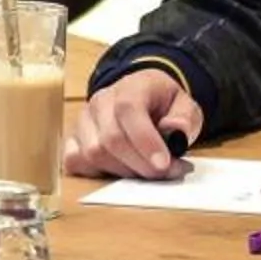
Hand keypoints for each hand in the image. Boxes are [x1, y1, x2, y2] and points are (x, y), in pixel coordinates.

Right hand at [66, 67, 204, 179]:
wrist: (146, 101)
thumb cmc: (164, 106)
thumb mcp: (186, 106)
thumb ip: (184, 118)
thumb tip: (175, 131)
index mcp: (132, 86)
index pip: (129, 109)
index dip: (145, 140)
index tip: (163, 164)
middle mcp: (102, 100)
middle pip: (111, 138)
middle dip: (140, 164)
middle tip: (165, 173)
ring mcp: (84, 120)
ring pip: (93, 154)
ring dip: (123, 171)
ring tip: (146, 171)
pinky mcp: (74, 139)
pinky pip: (74, 161)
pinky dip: (96, 173)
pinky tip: (119, 171)